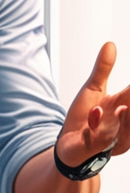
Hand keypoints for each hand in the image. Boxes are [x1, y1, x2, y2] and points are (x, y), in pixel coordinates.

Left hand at [55, 42, 129, 166]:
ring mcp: (110, 138)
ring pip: (119, 129)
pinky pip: (98, 141)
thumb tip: (110, 44)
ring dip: (120, 119)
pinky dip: (97, 131)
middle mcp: (123, 124)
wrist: (68, 145)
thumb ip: (103, 69)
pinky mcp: (92, 148)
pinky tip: (96, 117)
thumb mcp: (93, 89)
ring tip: (120, 107)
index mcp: (125, 107)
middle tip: (125, 103)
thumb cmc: (85, 117)